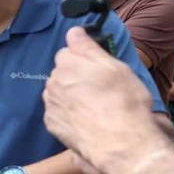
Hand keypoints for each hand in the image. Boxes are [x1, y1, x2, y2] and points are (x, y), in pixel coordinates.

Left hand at [43, 27, 160, 173]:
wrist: (119, 142)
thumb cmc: (124, 100)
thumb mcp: (115, 67)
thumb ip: (88, 48)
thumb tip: (73, 31)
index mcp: (68, 62)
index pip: (68, 51)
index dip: (83, 59)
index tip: (97, 69)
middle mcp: (53, 80)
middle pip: (61, 72)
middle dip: (75, 77)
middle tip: (98, 90)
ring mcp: (50, 103)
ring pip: (57, 92)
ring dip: (69, 95)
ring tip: (92, 107)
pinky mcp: (50, 123)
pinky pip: (57, 112)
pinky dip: (67, 114)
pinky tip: (83, 121)